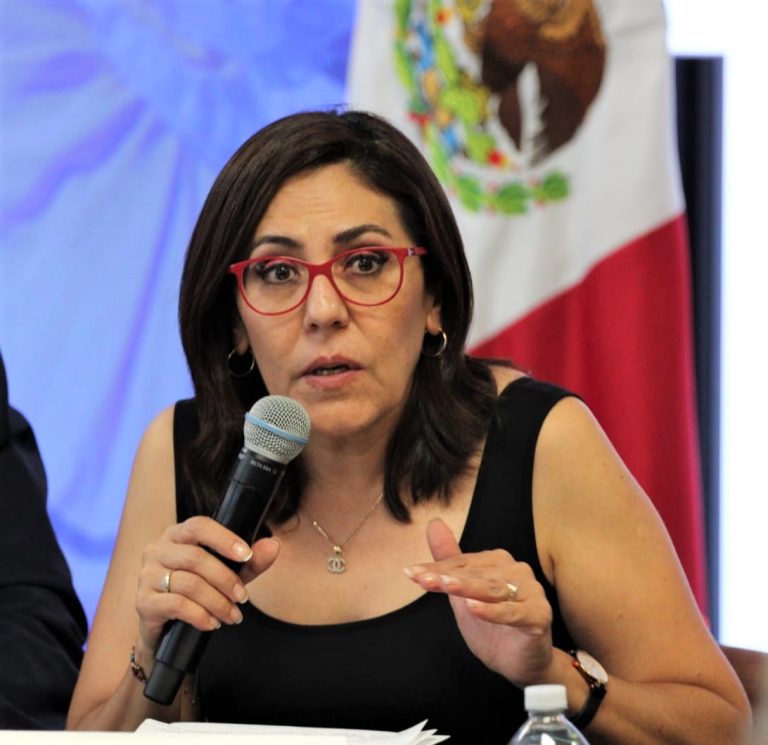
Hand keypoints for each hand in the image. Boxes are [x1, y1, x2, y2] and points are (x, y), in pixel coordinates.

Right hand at [135, 516, 279, 658]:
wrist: (166, 631)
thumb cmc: (198, 593)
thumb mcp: (228, 574)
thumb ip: (250, 561)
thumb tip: (273, 545)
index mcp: (177, 535)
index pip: (199, 526)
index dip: (224, 538)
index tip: (247, 554)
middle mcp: (157, 550)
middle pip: (196, 558)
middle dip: (226, 579)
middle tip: (243, 597)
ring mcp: (146, 576)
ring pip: (189, 583)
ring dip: (217, 602)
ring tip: (232, 615)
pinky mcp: (143, 602)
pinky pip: (177, 605)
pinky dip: (201, 615)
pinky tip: (212, 623)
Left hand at [405, 518, 554, 685]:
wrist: (521, 663)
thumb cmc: (493, 626)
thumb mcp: (464, 593)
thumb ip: (450, 560)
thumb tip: (434, 524)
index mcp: (498, 563)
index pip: (463, 563)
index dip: (437, 569)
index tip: (411, 573)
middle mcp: (517, 571)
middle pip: (476, 573)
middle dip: (447, 577)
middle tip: (421, 579)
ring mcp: (531, 592)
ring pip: (493, 589)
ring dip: (467, 587)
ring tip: (445, 586)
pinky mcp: (539, 616)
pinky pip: (512, 612)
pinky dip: (492, 611)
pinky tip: (472, 608)